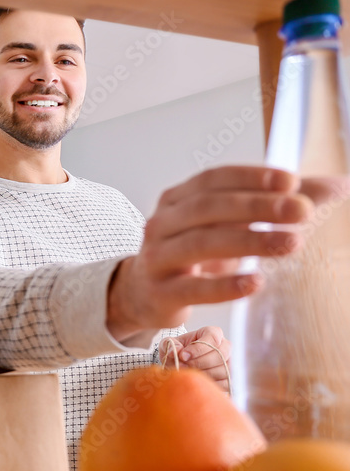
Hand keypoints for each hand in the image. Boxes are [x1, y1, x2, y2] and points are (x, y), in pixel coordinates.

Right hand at [108, 166, 312, 339]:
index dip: (251, 178)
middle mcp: (161, 223)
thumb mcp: (227, 225)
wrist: (141, 292)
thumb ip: (277, 205)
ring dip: (248, 242)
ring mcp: (157, 258)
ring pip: (201, 244)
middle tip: (301, 212)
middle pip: (208, 208)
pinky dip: (224, 286)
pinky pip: (193, 287)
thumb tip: (338, 186)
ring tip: (290, 243)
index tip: (291, 182)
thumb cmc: (193, 254)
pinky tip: (256, 282)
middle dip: (256, 207)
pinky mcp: (160, 292)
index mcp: (177, 199)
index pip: (213, 179)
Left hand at [159, 326, 231, 390]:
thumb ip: (170, 344)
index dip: (198, 348)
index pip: (213, 338)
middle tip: (182, 366)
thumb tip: (176, 351)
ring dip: (203, 373)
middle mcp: (225, 346)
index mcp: (212, 333)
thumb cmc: (177, 350)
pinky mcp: (229, 377)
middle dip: (199, 362)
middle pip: (220, 355)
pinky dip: (210, 383)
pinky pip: (225, 382)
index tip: (183, 356)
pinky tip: (197, 380)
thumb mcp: (169, 343)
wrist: (180, 364)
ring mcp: (229, 362)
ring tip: (187, 373)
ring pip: (223, 369)